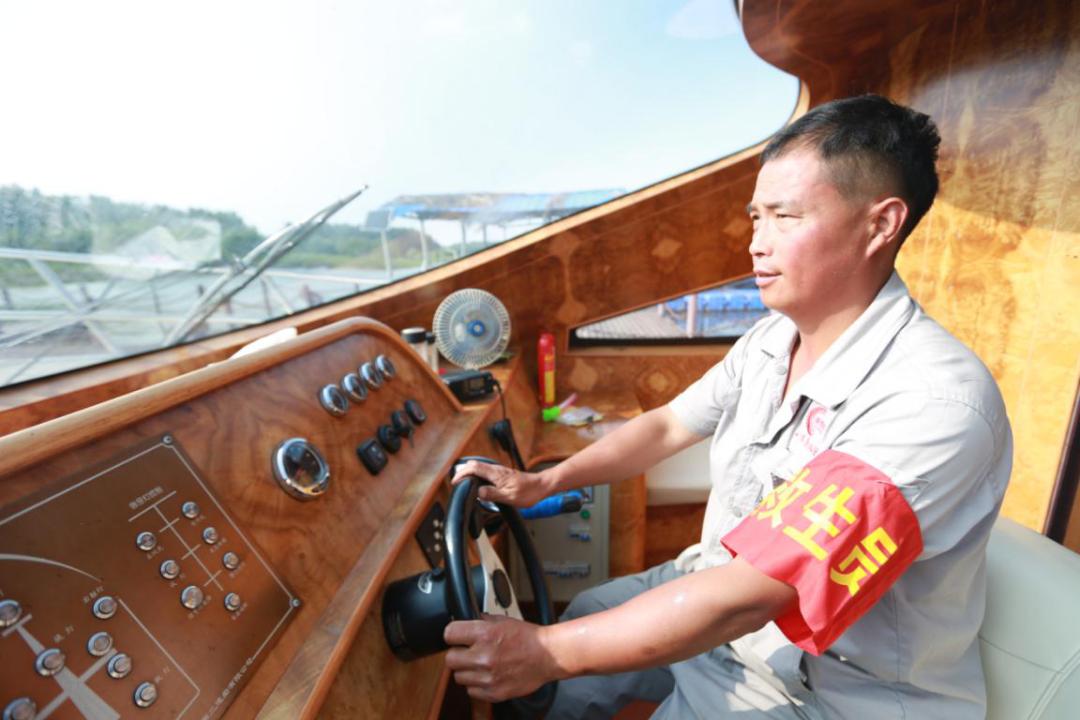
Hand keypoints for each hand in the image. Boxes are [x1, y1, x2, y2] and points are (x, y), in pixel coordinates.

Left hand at [444, 615, 559, 702]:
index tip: (456, 637)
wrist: (548, 656)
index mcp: (485, 634)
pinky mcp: (493, 692)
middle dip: (458, 654)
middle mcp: (484, 656)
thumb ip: (481, 622)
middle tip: (468, 652)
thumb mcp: (503, 620)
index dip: (452, 635)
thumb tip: (464, 622)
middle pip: (450, 659)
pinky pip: (471, 691)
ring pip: (458, 677)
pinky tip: (487, 676)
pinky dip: (476, 685)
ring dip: (466, 671)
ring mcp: (488, 677)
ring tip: (480, 665)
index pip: (449, 634)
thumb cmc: (528, 638)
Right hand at [451, 460, 552, 506]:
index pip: (474, 468)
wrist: (541, 486)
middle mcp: (496, 470)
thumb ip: (492, 494)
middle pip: (474, 465)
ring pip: (479, 468)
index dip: (462, 473)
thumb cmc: (528, 492)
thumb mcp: (509, 497)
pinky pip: (485, 472)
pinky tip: (478, 485)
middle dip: (462, 472)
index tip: (455, 482)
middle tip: (456, 483)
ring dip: (469, 473)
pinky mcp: (502, 474)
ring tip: (463, 484)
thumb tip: (478, 492)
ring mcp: (499, 471)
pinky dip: (477, 476)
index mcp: (496, 474)